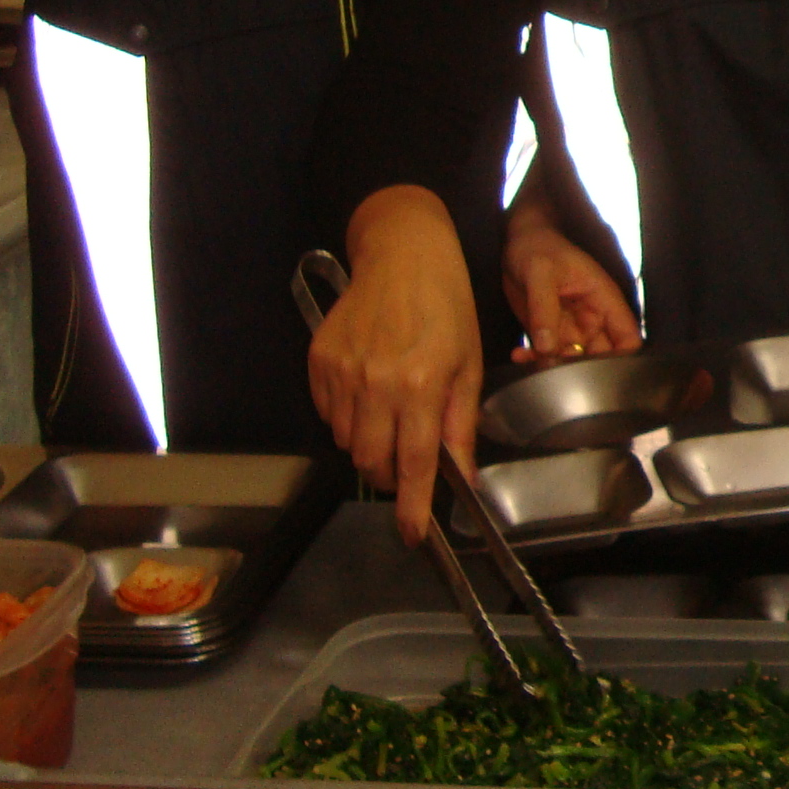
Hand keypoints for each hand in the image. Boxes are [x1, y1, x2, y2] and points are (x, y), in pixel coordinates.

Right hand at [308, 186, 481, 546]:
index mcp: (422, 384)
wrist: (403, 253)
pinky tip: (369, 390)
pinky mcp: (318, 362)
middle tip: (409, 457)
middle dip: (391, 474)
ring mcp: (342, 372)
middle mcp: (377, 383)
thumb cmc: (446, 305)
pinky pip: (329, 415)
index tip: (412, 534)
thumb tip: (461, 477)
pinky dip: (348, 418)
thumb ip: (460, 424)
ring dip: (370, 444)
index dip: (411, 507)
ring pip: (348, 443)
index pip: (413, 463)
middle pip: (373, 462)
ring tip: (393, 410)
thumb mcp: (469, 363)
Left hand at [502, 205, 643, 365]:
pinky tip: (518, 355)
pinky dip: (534, 359)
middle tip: (555, 368)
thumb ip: (544, 308)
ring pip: (572, 360)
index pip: (628, 337)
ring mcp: (570, 327)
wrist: (516, 243)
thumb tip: (547, 347)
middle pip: (601, 357)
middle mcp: (592, 319)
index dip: (622, 359)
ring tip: (530, 359)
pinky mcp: (548, 332)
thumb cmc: (538, 248)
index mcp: (603, 300)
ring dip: (553, 366)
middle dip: (581, 369)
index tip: (598, 371)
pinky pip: (547, 354)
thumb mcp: (540, 273)